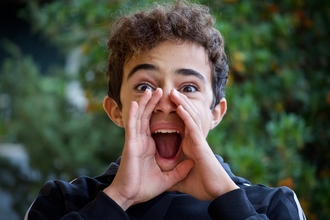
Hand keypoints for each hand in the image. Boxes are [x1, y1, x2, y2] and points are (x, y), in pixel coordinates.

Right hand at [103, 88, 193, 209]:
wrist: (130, 197)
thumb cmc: (144, 188)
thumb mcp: (167, 179)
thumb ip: (179, 171)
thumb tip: (192, 162)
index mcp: (148, 146)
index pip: (154, 125)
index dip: (159, 113)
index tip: (168, 102)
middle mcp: (141, 141)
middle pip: (146, 117)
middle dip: (153, 103)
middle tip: (160, 90)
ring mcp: (134, 141)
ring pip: (139, 118)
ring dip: (144, 103)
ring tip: (151, 90)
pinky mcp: (130, 145)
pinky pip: (131, 127)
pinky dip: (132, 114)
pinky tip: (135, 103)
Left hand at [168, 89, 237, 199]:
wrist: (215, 193)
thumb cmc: (200, 185)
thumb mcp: (179, 177)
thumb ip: (171, 172)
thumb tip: (159, 174)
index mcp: (189, 145)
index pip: (180, 124)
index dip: (174, 113)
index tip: (164, 104)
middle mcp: (194, 140)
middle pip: (186, 116)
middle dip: (178, 103)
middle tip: (169, 91)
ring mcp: (198, 141)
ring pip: (191, 118)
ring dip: (182, 104)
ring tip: (173, 93)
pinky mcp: (201, 146)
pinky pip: (193, 128)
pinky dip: (187, 117)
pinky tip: (180, 108)